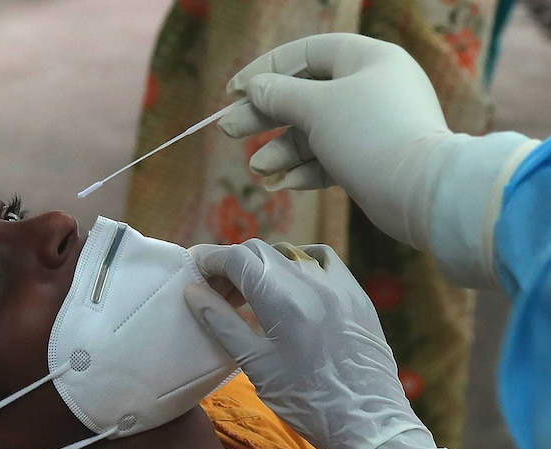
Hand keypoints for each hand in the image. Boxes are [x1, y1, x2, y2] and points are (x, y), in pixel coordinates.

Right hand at [184, 240, 448, 448]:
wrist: (368, 424)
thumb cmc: (305, 401)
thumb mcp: (255, 365)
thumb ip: (221, 323)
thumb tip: (192, 292)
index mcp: (283, 300)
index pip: (237, 258)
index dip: (210, 259)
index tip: (195, 271)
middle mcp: (312, 282)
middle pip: (260, 251)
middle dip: (232, 264)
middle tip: (216, 290)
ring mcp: (338, 285)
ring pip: (289, 253)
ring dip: (262, 264)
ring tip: (249, 293)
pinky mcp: (356, 294)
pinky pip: (322, 260)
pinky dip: (298, 261)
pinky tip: (290, 281)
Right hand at [219, 33, 536, 287]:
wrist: (422, 194)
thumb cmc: (370, 135)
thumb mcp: (317, 108)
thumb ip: (279, 95)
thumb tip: (253, 88)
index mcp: (366, 59)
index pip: (307, 53)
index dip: (266, 69)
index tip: (233, 91)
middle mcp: (371, 87)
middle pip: (305, 95)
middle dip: (265, 116)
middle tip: (228, 131)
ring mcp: (372, 126)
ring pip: (314, 131)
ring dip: (282, 150)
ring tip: (258, 170)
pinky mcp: (371, 161)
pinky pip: (330, 158)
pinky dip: (305, 169)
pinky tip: (281, 184)